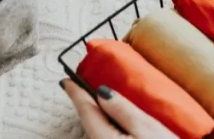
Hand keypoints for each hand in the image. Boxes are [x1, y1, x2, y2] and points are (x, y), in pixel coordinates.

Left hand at [60, 79, 176, 138]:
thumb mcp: (147, 128)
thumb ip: (123, 110)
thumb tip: (102, 92)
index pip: (86, 112)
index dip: (76, 93)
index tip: (66, 80)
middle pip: (90, 124)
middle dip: (88, 106)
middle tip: (82, 87)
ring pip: (98, 133)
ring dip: (99, 118)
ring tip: (102, 104)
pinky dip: (107, 129)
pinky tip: (115, 124)